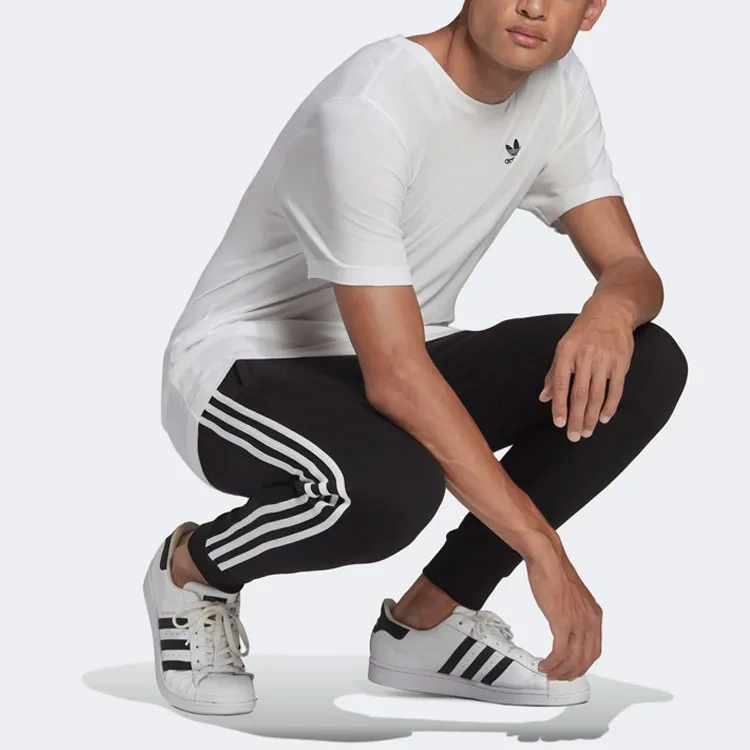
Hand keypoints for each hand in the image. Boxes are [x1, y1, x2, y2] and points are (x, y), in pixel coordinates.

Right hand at [526, 544, 602, 680]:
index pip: (594, 650)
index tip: (571, 669)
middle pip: (586, 659)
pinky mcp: (562, 622)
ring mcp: (577, 622)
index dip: (583, 664)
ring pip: (573, 659)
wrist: (548, 559)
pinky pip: (560, 652)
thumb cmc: (556, 572)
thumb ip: (574, 612)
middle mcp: (590, 620)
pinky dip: (552, 663)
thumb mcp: (573, 597)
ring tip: (549, 672)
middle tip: (559, 676)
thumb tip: (566, 624)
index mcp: (594, 614)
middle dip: (572, 672)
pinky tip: (545, 664)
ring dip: (560, 671)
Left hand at [539, 299, 634, 440]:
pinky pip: (616, 389)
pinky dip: (610, 406)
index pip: (562, 383)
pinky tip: (603, 419)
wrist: (610, 312)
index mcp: (566, 351)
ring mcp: (605, 359)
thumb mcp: (563, 348)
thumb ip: (554, 374)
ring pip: (597, 394)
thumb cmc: (581, 333)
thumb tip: (544, 398)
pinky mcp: (621, 362)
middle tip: (573, 436)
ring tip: (586, 431)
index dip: (560, 405)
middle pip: (580, 393)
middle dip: (576, 417)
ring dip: (591, 416)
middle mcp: (586, 355)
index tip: (559, 424)